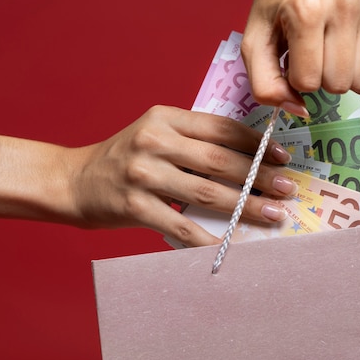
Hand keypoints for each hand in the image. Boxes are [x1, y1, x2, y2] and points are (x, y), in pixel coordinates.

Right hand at [66, 105, 295, 246]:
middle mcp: (154, 141)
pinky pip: (180, 225)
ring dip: (245, 207)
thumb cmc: (124, 158)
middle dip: (259, 177)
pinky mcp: (134, 205)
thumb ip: (192, 139)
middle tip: (286, 190)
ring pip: (207, 193)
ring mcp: (143, 174)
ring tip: (273, 215)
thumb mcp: (154, 133)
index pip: (221, 127)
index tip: (282, 157)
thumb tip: (248, 160)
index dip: (256, 143)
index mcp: (165, 117)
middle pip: (219, 161)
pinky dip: (208, 236)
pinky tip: (231, 243)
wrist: (73, 181)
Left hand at [242, 0, 359, 113]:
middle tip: (310, 58)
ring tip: (328, 56)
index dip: (294, 80)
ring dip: (342, 80)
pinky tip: (349, 61)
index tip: (290, 60)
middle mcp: (344, 5)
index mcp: (306, 10)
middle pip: (339, 84)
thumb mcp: (253, 45)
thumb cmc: (271, 8)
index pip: (308, 81)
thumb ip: (265, 86)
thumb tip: (302, 111)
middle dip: (319, 81)